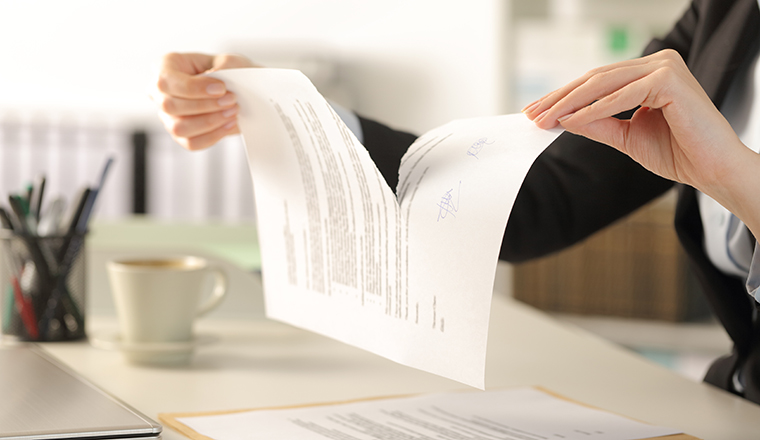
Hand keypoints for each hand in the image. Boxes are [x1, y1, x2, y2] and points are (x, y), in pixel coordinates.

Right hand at [152, 53, 254, 150]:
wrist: (237, 91)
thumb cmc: (228, 72)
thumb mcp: (230, 61)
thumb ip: (224, 65)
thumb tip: (213, 76)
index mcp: (166, 66)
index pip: (166, 81)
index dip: (193, 87)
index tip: (221, 89)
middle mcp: (160, 93)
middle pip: (169, 105)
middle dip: (205, 105)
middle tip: (232, 100)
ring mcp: (167, 116)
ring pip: (179, 128)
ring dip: (210, 122)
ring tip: (232, 112)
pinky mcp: (180, 135)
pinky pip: (191, 143)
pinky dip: (213, 136)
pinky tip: (229, 124)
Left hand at [522, 49, 759, 236]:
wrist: (712, 170)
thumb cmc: (678, 153)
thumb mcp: (626, 137)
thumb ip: (597, 123)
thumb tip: (563, 118)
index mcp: (648, 73)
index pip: (596, 82)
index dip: (563, 97)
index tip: (536, 112)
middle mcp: (657, 64)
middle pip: (595, 79)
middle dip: (560, 98)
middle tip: (532, 114)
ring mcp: (665, 67)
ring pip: (604, 83)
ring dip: (570, 103)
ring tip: (545, 119)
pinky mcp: (670, 80)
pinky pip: (623, 95)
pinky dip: (595, 108)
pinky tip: (572, 120)